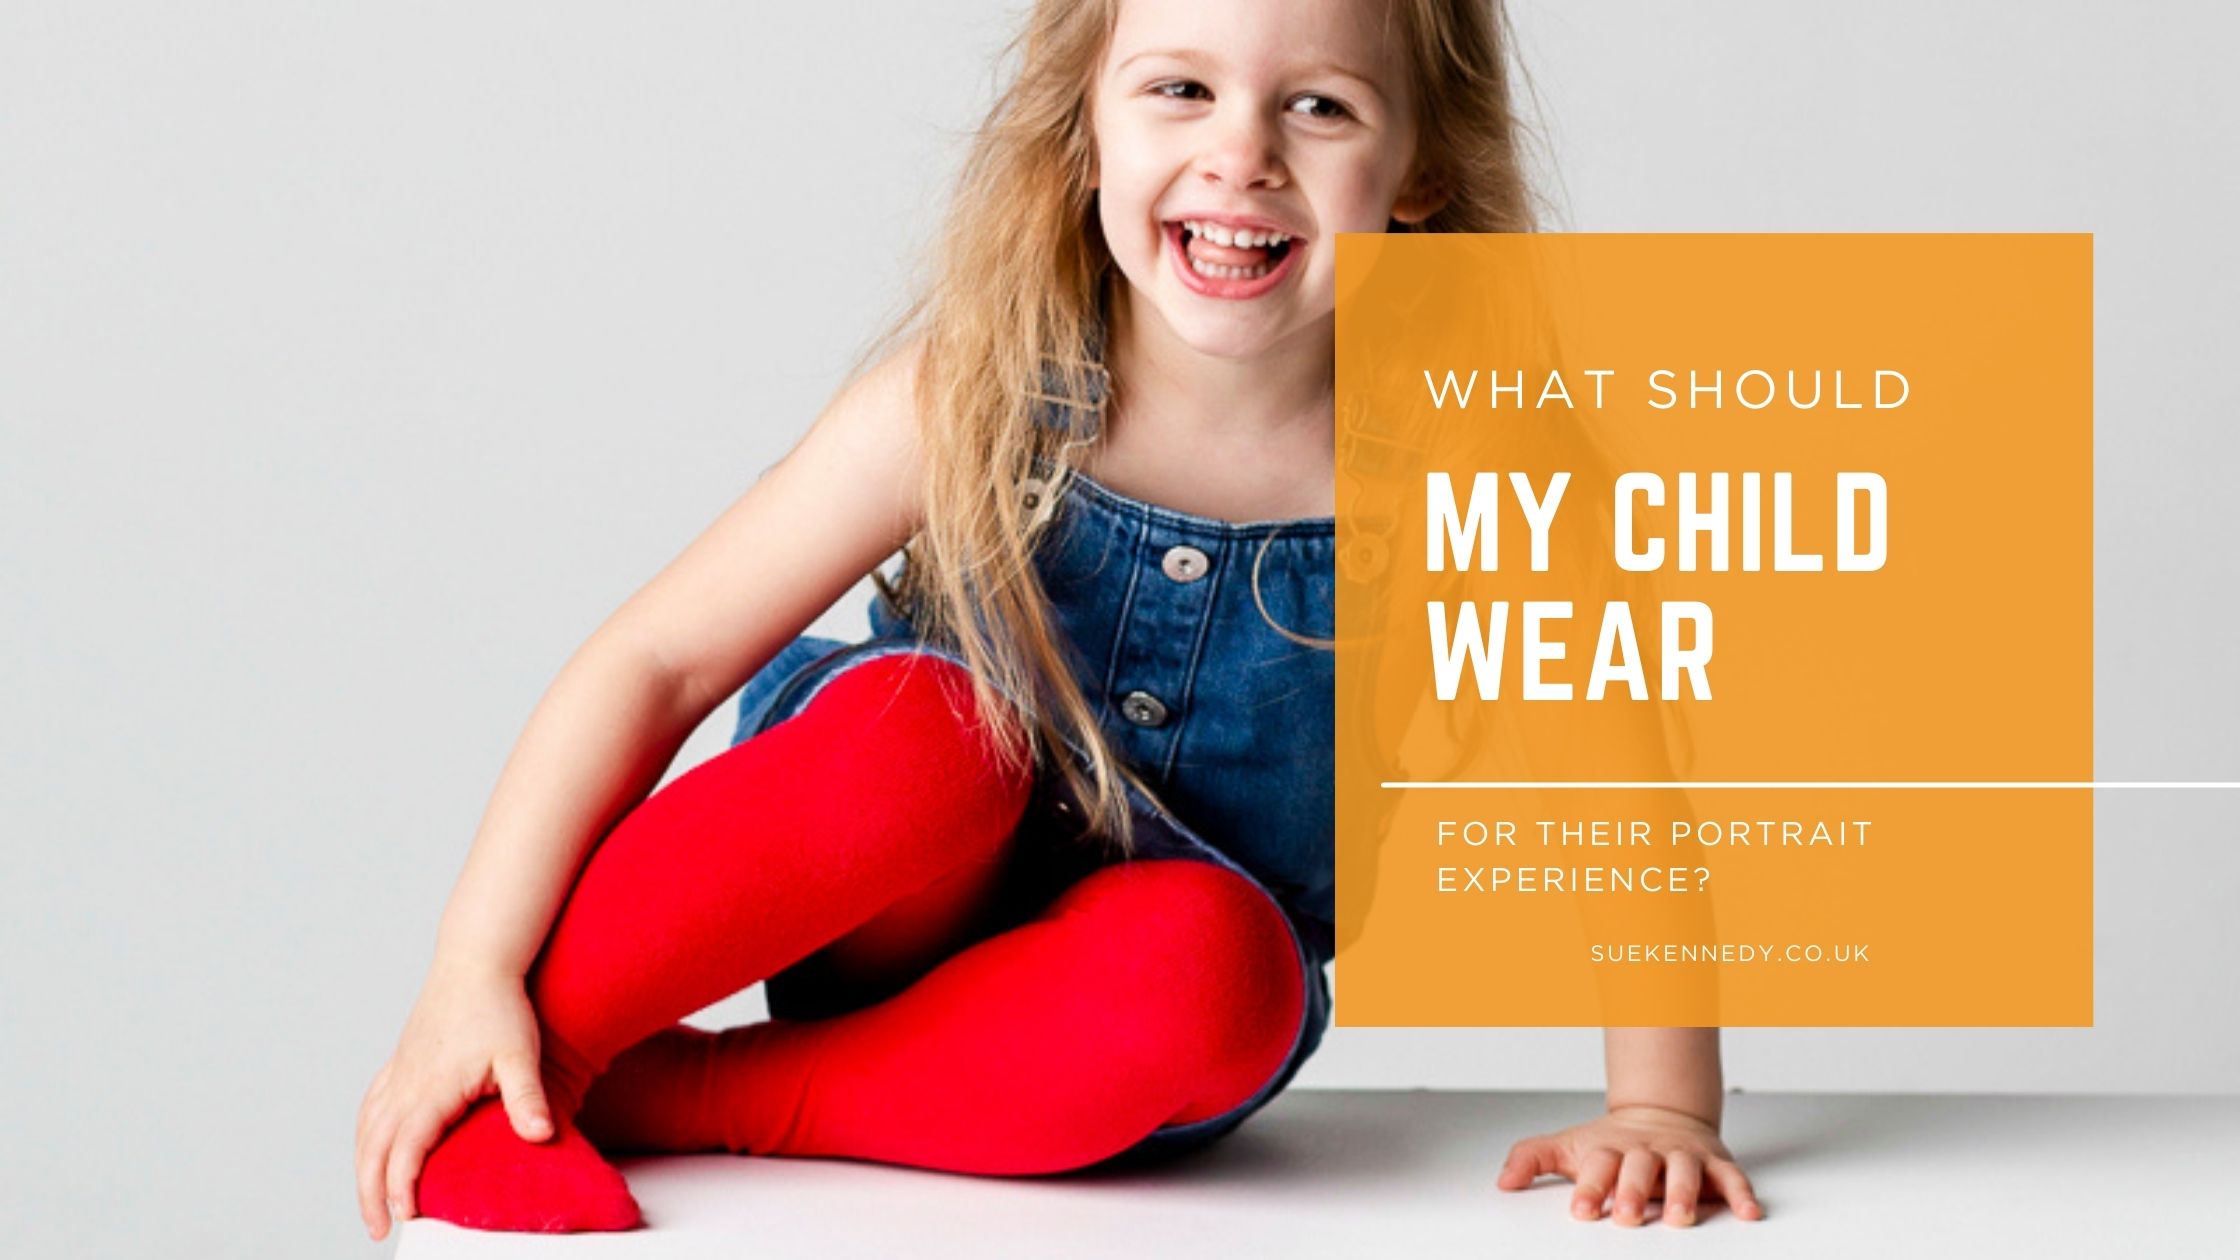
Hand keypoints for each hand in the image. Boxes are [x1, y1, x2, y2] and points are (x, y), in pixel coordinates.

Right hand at [354, 963, 554, 1240]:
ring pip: (367, 1129)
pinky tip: (372, 1145)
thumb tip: (541, 1136)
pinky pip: (372, 1104)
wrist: (477, 959)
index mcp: (431, 1088)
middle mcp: (406, 1083)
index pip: (408, 1149)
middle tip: (377, 1230)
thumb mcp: (520, 1053)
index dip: (402, 1186)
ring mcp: (400, 1071)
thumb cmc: (500, 1005)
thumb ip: (527, 1098)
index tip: (405, 1216)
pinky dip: (366, 1134)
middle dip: (371, 1193)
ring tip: (370, 1201)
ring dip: (363, 1168)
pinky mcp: (402, 1059)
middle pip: (374, 1149)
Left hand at [1496, 1104, 1764, 1226]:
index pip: (1597, 1166)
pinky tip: (1748, 1212)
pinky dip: (1741, 1193)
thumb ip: (1534, 1159)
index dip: (1590, 1187)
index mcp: (1610, 1149)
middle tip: (1626, 1217)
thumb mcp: (1570, 1147)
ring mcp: (1681, 1155)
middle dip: (1632, 1192)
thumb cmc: (1611, 1144)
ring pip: (1684, 1170)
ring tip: (1679, 1218)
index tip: (1581, 1210)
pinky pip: (1731, 1177)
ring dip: (1682, 1193)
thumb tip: (1503, 1180)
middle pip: (1639, 1167)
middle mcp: (1647, 1151)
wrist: (1660, 1113)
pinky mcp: (1713, 1163)